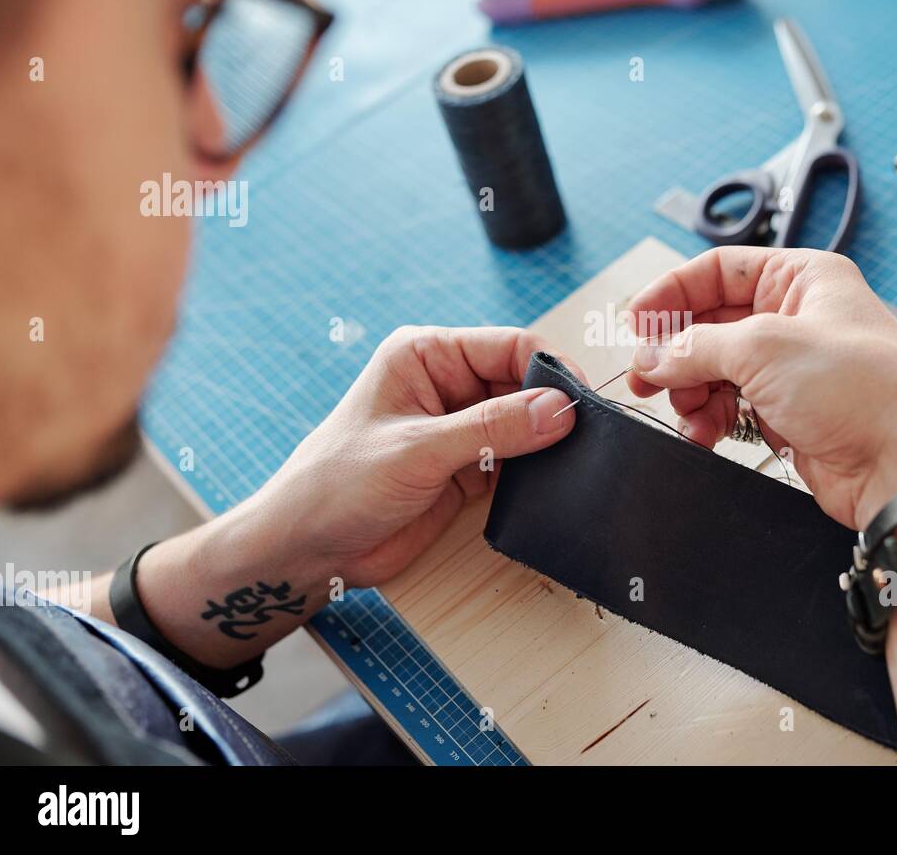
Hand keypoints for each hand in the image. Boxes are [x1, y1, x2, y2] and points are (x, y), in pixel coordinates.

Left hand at [253, 326, 579, 587]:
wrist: (309, 549)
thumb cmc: (338, 485)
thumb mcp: (418, 451)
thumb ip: (492, 428)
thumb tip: (559, 409)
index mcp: (427, 356)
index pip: (508, 346)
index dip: (549, 369)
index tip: (581, 401)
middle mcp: (447, 384)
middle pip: (523, 382)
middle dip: (553, 407)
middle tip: (587, 436)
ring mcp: (460, 427)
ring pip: (526, 422)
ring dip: (548, 440)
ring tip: (577, 459)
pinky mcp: (469, 468)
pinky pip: (518, 459)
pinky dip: (538, 469)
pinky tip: (555, 480)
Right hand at [626, 247, 896, 530]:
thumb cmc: (861, 390)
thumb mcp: (766, 348)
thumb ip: (697, 346)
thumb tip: (652, 355)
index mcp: (803, 278)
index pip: (719, 270)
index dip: (672, 293)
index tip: (636, 322)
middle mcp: (797, 317)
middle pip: (712, 321)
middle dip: (676, 350)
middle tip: (644, 376)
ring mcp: (792, 368)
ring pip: (715, 368)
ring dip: (690, 390)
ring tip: (683, 413)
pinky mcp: (787, 413)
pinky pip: (729, 405)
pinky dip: (708, 418)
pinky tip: (702, 435)